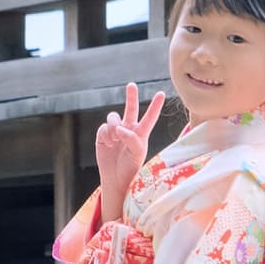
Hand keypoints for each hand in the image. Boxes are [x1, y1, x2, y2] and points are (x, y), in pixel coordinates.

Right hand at [96, 82, 165, 221]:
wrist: (115, 178)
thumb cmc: (131, 168)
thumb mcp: (137, 154)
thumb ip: (132, 139)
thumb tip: (120, 127)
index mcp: (141, 134)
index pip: (150, 118)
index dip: (155, 106)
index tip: (161, 94)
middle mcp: (129, 130)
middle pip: (131, 109)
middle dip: (131, 96)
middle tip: (132, 85)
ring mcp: (115, 131)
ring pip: (113, 118)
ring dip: (113, 127)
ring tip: (115, 140)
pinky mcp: (104, 135)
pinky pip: (103, 128)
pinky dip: (105, 135)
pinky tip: (109, 145)